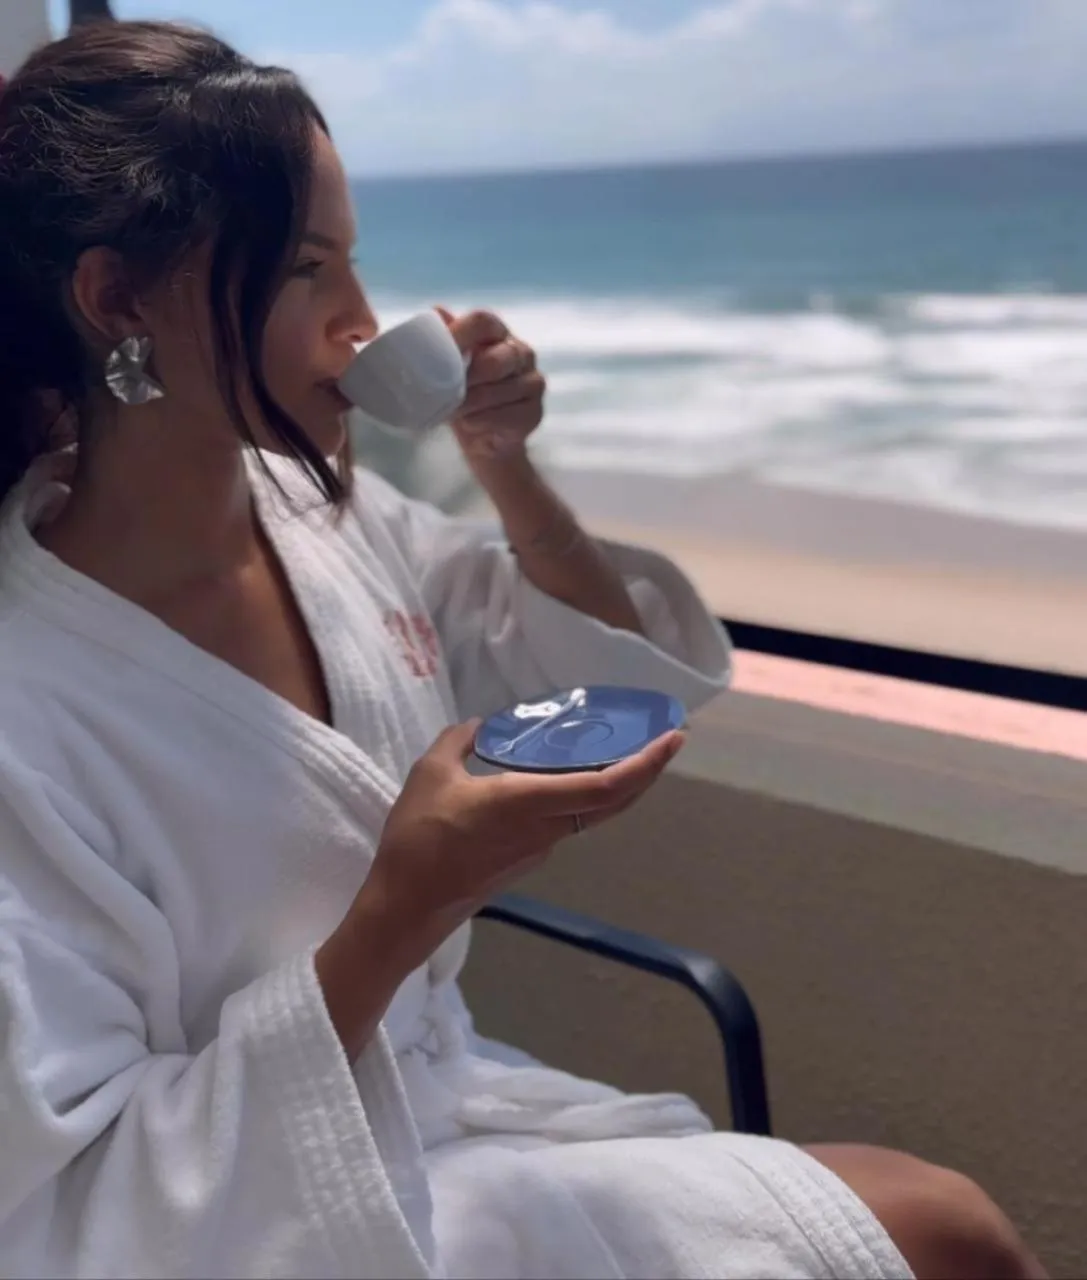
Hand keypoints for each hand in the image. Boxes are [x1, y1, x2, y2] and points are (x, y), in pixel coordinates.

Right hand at [355, 720, 685, 964]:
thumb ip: (458, 741)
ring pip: (591, 813)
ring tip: (616, 748)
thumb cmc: (420, 838)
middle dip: (646, 772)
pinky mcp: (525, 860)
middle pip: (613, 802)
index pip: (606, 786)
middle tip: (665, 740)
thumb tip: (478, 726)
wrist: (408, 906)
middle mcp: (546, 828)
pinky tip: (562, 776)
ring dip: (614, 784)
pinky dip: (580, 796)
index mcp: (529, 802)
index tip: (671, 740)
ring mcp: (539, 849)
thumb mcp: (430, 774)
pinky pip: (565, 821)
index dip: (645, 765)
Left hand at [437, 308, 544, 463]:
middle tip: (443, 393)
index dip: (459, 336)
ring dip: (469, 405)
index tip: (437, 356)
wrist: (481, 440)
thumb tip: (436, 311)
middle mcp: (522, 353)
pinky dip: (481, 422)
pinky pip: (505, 416)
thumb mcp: (447, 368)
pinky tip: (471, 424)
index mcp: (498, 334)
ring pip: (498, 391)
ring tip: (453, 412)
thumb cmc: (463, 396)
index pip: (483, 322)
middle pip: (494, 360)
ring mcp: (533, 382)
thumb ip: (445, 339)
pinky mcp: (535, 412)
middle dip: (465, 380)